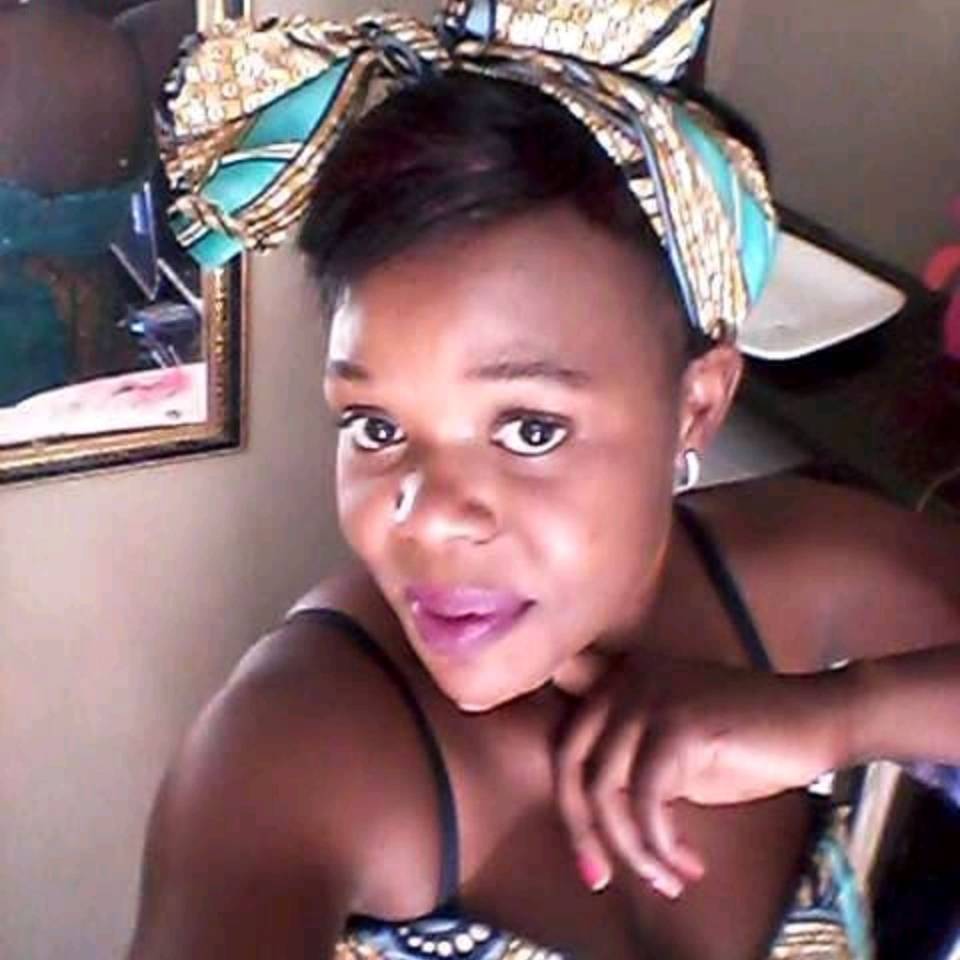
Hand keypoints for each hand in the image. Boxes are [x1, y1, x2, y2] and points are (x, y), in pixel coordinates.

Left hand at [554, 652, 846, 897]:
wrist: (814, 721)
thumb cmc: (744, 743)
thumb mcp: (669, 754)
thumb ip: (625, 765)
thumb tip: (586, 819)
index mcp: (617, 681)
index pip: (563, 737)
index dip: (564, 795)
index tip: (587, 851)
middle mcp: (624, 680)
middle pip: (568, 760)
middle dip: (581, 830)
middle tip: (600, 877)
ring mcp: (649, 696)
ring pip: (604, 785)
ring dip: (629, 847)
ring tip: (663, 879)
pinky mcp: (679, 723)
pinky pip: (646, 796)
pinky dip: (659, 842)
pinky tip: (684, 864)